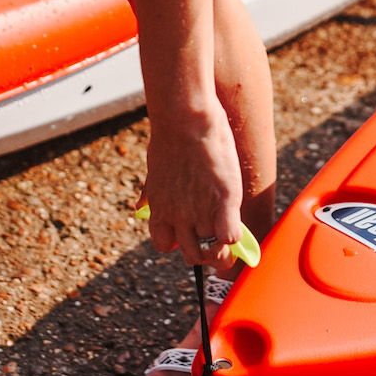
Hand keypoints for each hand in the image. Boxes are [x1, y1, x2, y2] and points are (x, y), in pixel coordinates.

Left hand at [142, 104, 243, 270]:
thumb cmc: (169, 138)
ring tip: (229, 241)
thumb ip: (150, 193)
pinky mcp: (224, 202)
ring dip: (223, 251)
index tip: (188, 234)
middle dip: (204, 253)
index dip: (178, 243)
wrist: (185, 120)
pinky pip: (231, 236)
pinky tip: (236, 225)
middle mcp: (178, 216)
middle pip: (192, 256)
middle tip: (216, 242)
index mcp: (159, 209)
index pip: (164, 245)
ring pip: (214, 252)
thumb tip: (140, 206)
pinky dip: (235, 237)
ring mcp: (201, 211)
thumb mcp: (153, 171)